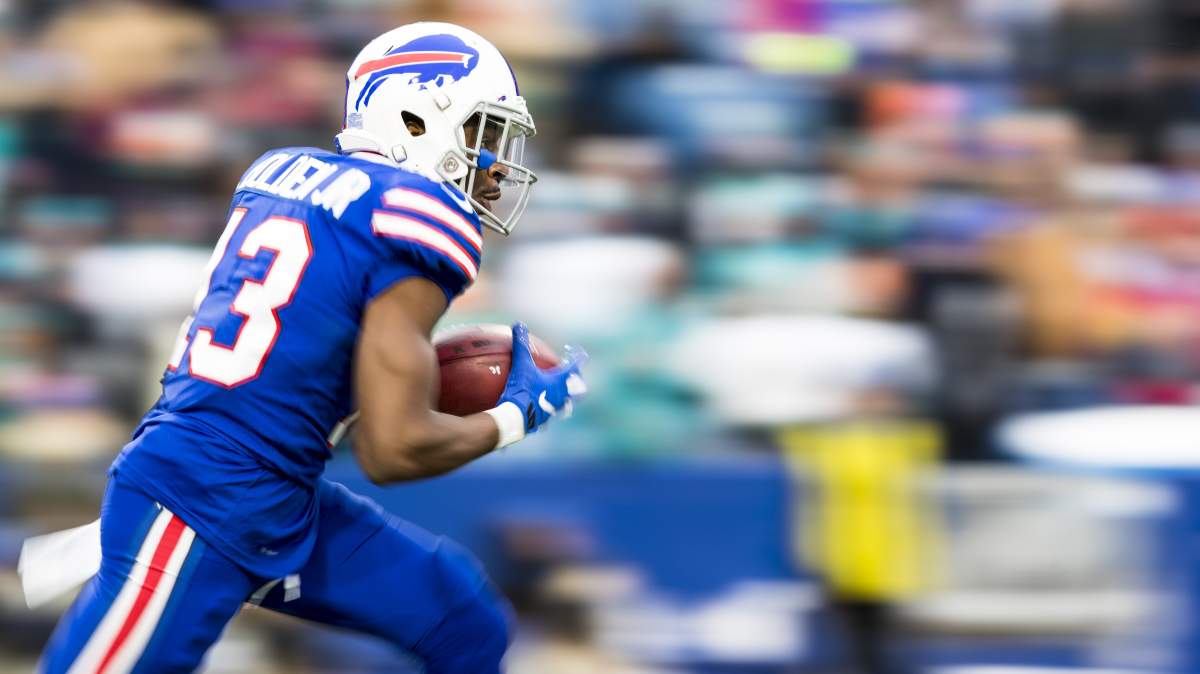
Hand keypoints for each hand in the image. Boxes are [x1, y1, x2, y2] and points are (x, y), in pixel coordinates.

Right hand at [485, 322, 586, 447]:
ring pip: (564, 401)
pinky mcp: (542, 419)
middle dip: (574, 379)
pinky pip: (550, 412)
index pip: (573, 367)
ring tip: (561, 391)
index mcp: (559, 382)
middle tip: (574, 373)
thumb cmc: (522, 391)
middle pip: (573, 387)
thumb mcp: (521, 366)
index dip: (577, 359)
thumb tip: (519, 324)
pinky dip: (550, 406)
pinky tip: (542, 407)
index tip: (581, 353)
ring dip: (564, 394)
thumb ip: (521, 345)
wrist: (514, 419)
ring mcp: (553, 410)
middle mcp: (560, 396)